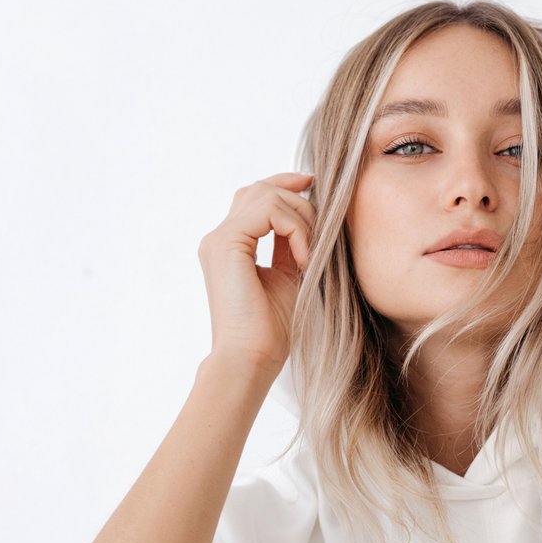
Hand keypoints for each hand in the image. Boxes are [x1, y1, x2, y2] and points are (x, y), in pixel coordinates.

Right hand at [198, 172, 315, 367]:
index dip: (286, 184)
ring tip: (310, 254)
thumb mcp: (290, 277)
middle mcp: (220, 238)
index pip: (256, 196)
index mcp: (232, 245)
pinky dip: (294, 229)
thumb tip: (313, 216)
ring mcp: (220, 239)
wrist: (252, 358)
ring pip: (266, 194)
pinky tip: (303, 258)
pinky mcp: (226, 243)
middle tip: (321, 233)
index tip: (314, 184)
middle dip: (299, 199)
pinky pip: (268, 210)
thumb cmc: (272, 329)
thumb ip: (293, 245)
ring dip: (301, 218)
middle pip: (260, 188)